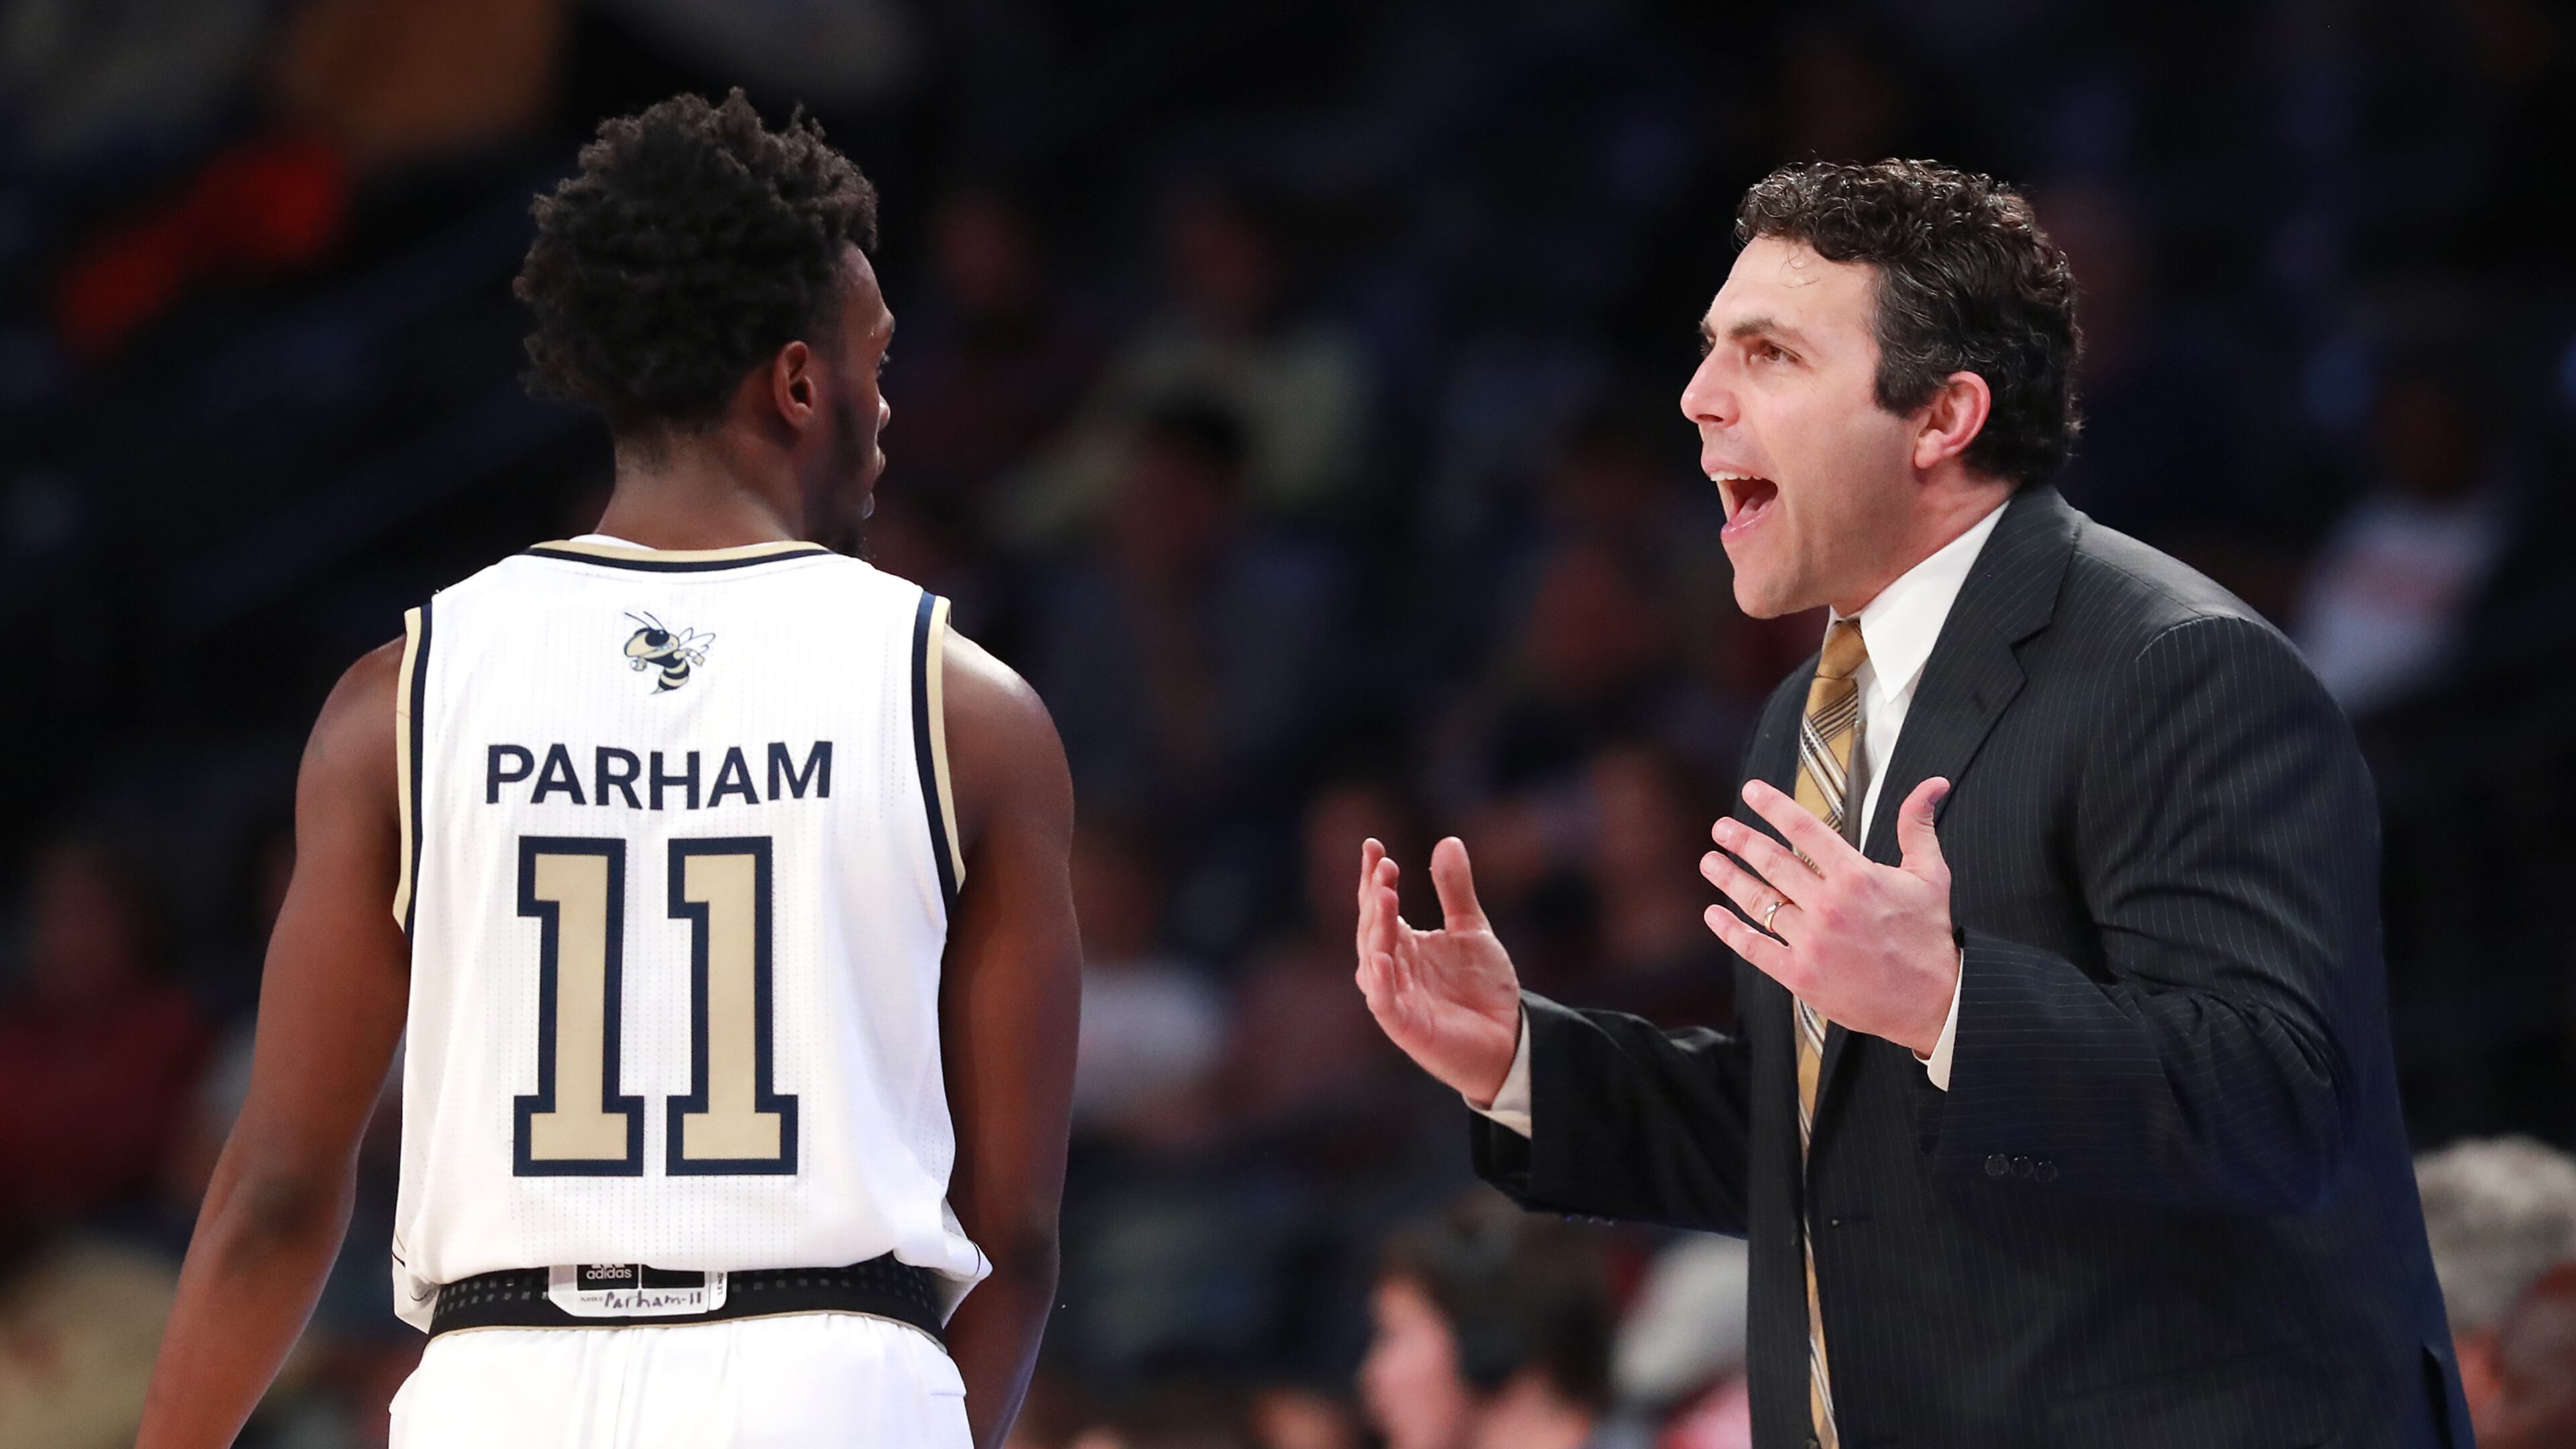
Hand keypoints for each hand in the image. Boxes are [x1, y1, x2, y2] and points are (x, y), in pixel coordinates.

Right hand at [1355, 836, 1522, 1106]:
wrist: (1510, 1039)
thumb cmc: (1483, 989)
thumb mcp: (1472, 931)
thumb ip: (1455, 891)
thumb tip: (1447, 840)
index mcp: (1403, 944)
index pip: (1378, 905)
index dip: (1373, 876)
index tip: (1374, 845)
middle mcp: (1392, 968)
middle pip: (1373, 927)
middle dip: (1375, 896)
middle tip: (1385, 867)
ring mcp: (1395, 996)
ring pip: (1373, 959)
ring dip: (1377, 929)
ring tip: (1385, 896)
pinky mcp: (1405, 1026)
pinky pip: (1383, 1002)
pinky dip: (1378, 981)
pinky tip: (1380, 957)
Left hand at [1701, 777, 1959, 1055]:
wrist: (1934, 1001)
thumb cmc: (1929, 937)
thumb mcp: (1931, 874)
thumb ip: (1917, 826)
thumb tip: (1931, 784)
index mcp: (1856, 876)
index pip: (1804, 829)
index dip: (1773, 805)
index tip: (1751, 792)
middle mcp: (1829, 905)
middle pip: (1773, 862)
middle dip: (1742, 841)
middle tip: (1721, 828)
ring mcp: (1812, 941)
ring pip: (1758, 901)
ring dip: (1729, 878)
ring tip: (1710, 862)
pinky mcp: (1800, 975)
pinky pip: (1754, 947)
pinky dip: (1729, 930)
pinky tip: (1713, 914)